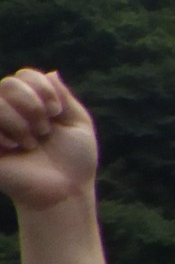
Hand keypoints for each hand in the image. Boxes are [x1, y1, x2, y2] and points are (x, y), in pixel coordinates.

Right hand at [0, 69, 95, 215]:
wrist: (65, 191)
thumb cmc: (75, 160)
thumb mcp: (78, 123)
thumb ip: (63, 96)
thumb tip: (52, 72)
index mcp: (33, 105)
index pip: (25, 75)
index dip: (41, 88)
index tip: (57, 111)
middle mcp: (12, 113)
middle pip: (9, 83)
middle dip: (32, 103)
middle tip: (44, 129)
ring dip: (19, 120)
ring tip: (31, 141)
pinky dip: (4, 131)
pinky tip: (15, 147)